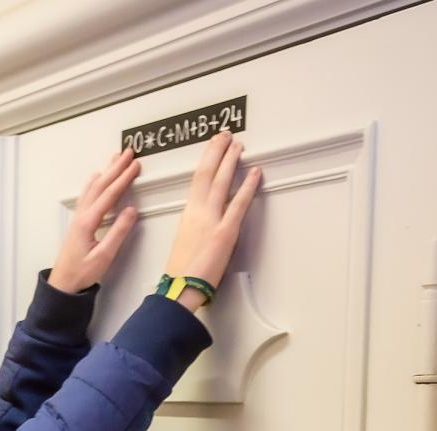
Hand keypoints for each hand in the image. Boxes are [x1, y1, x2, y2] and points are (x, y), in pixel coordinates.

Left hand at [48, 147, 140, 293]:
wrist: (64, 283)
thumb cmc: (82, 272)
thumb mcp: (105, 255)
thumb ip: (119, 232)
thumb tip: (131, 211)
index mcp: (88, 222)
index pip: (109, 195)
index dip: (123, 179)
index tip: (135, 166)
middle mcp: (82, 216)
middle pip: (100, 185)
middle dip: (116, 168)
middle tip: (128, 153)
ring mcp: (79, 217)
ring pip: (93, 188)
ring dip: (106, 171)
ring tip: (116, 157)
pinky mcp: (79, 222)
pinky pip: (88, 195)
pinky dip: (95, 182)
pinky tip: (97, 177)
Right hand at [163, 131, 262, 307]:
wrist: (181, 288)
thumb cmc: (182, 271)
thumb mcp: (186, 241)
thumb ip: (197, 225)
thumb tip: (206, 220)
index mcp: (188, 214)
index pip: (197, 179)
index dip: (207, 160)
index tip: (213, 146)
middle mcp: (198, 212)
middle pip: (207, 174)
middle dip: (217, 151)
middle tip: (225, 136)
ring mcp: (211, 220)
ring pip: (221, 183)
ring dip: (231, 161)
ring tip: (239, 146)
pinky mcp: (225, 232)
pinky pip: (238, 204)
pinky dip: (248, 186)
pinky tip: (255, 173)